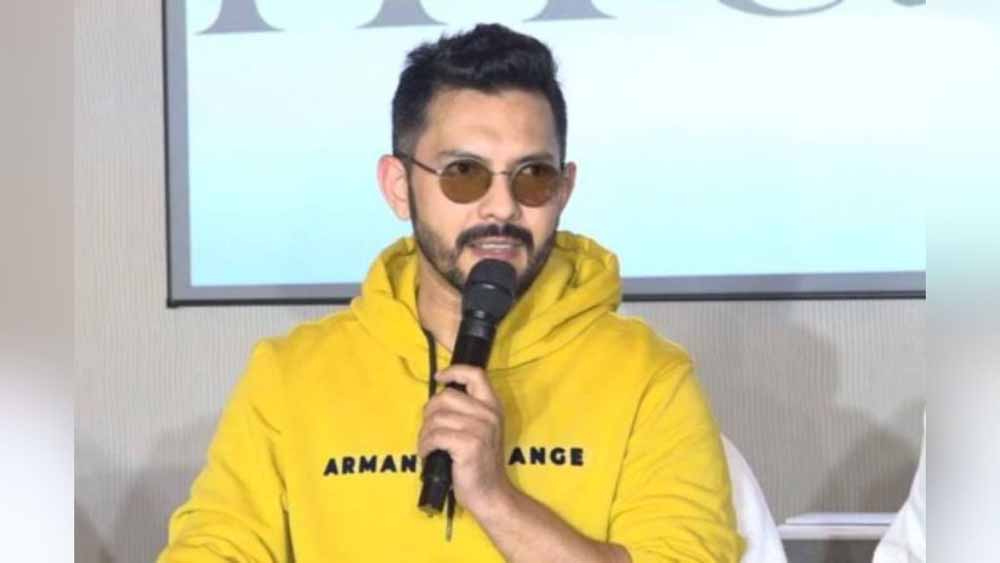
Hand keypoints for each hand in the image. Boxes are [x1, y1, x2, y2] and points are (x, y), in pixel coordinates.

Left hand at [418, 365, 513, 516]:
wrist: (491, 494)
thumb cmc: (480, 464)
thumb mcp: (482, 431)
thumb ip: (468, 412)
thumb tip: (439, 398)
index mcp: (493, 407)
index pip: (475, 374)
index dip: (454, 371)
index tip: (438, 377)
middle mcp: (489, 414)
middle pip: (445, 397)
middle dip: (429, 413)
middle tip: (429, 430)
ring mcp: (480, 429)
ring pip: (436, 418)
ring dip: (424, 435)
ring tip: (427, 447)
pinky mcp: (468, 445)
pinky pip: (434, 436)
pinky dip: (424, 446)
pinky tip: (427, 455)